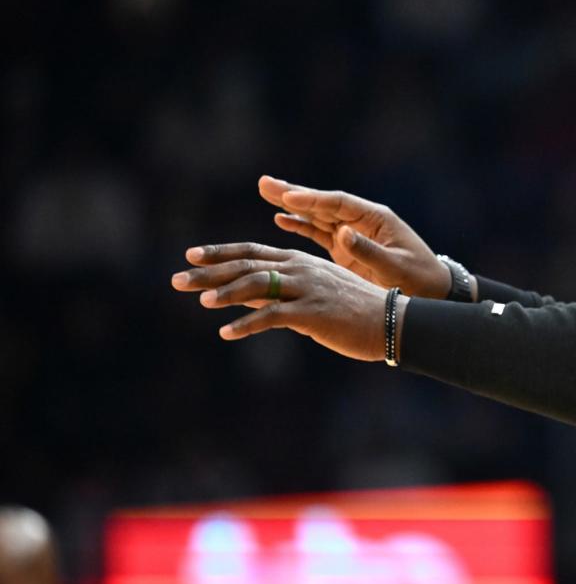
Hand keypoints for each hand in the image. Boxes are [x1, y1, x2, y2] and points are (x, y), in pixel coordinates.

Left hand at [170, 242, 406, 361]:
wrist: (391, 322)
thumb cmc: (354, 311)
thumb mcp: (312, 296)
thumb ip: (277, 294)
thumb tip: (242, 298)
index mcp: (300, 262)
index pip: (252, 251)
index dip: (220, 253)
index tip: (190, 256)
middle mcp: (300, 270)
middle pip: (247, 266)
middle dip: (209, 273)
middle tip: (176, 279)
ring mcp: (306, 289)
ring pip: (257, 285)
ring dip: (225, 293)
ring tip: (200, 301)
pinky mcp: (313, 312)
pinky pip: (273, 316)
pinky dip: (248, 324)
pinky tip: (226, 332)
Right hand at [258, 175, 453, 298]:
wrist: (431, 291)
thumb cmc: (419, 278)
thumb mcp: (396, 267)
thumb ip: (369, 251)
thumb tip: (342, 233)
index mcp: (375, 218)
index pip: (338, 203)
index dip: (312, 200)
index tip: (287, 196)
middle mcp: (361, 221)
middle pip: (323, 203)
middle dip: (294, 194)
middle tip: (263, 183)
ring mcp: (352, 234)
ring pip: (317, 216)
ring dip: (291, 206)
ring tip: (265, 192)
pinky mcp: (346, 250)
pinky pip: (319, 233)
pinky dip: (301, 226)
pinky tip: (280, 219)